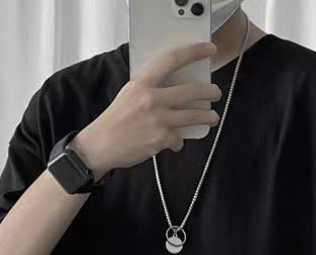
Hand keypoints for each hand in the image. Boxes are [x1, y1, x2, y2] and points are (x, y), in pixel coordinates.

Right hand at [70, 41, 221, 178]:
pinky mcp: (160, 140)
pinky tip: (174, 142)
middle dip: (210, 92)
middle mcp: (151, 100)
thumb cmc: (115, 120)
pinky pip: (179, 139)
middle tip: (215, 93)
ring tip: (212, 118)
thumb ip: (150, 87)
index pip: (173, 60)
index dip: (194, 52)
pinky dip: (178, 142)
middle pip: (192, 90)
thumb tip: (174, 86)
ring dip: (208, 117)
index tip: (209, 49)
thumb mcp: (129, 94)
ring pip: (193, 116)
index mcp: (142, 84)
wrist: (100, 145)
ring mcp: (157, 121)